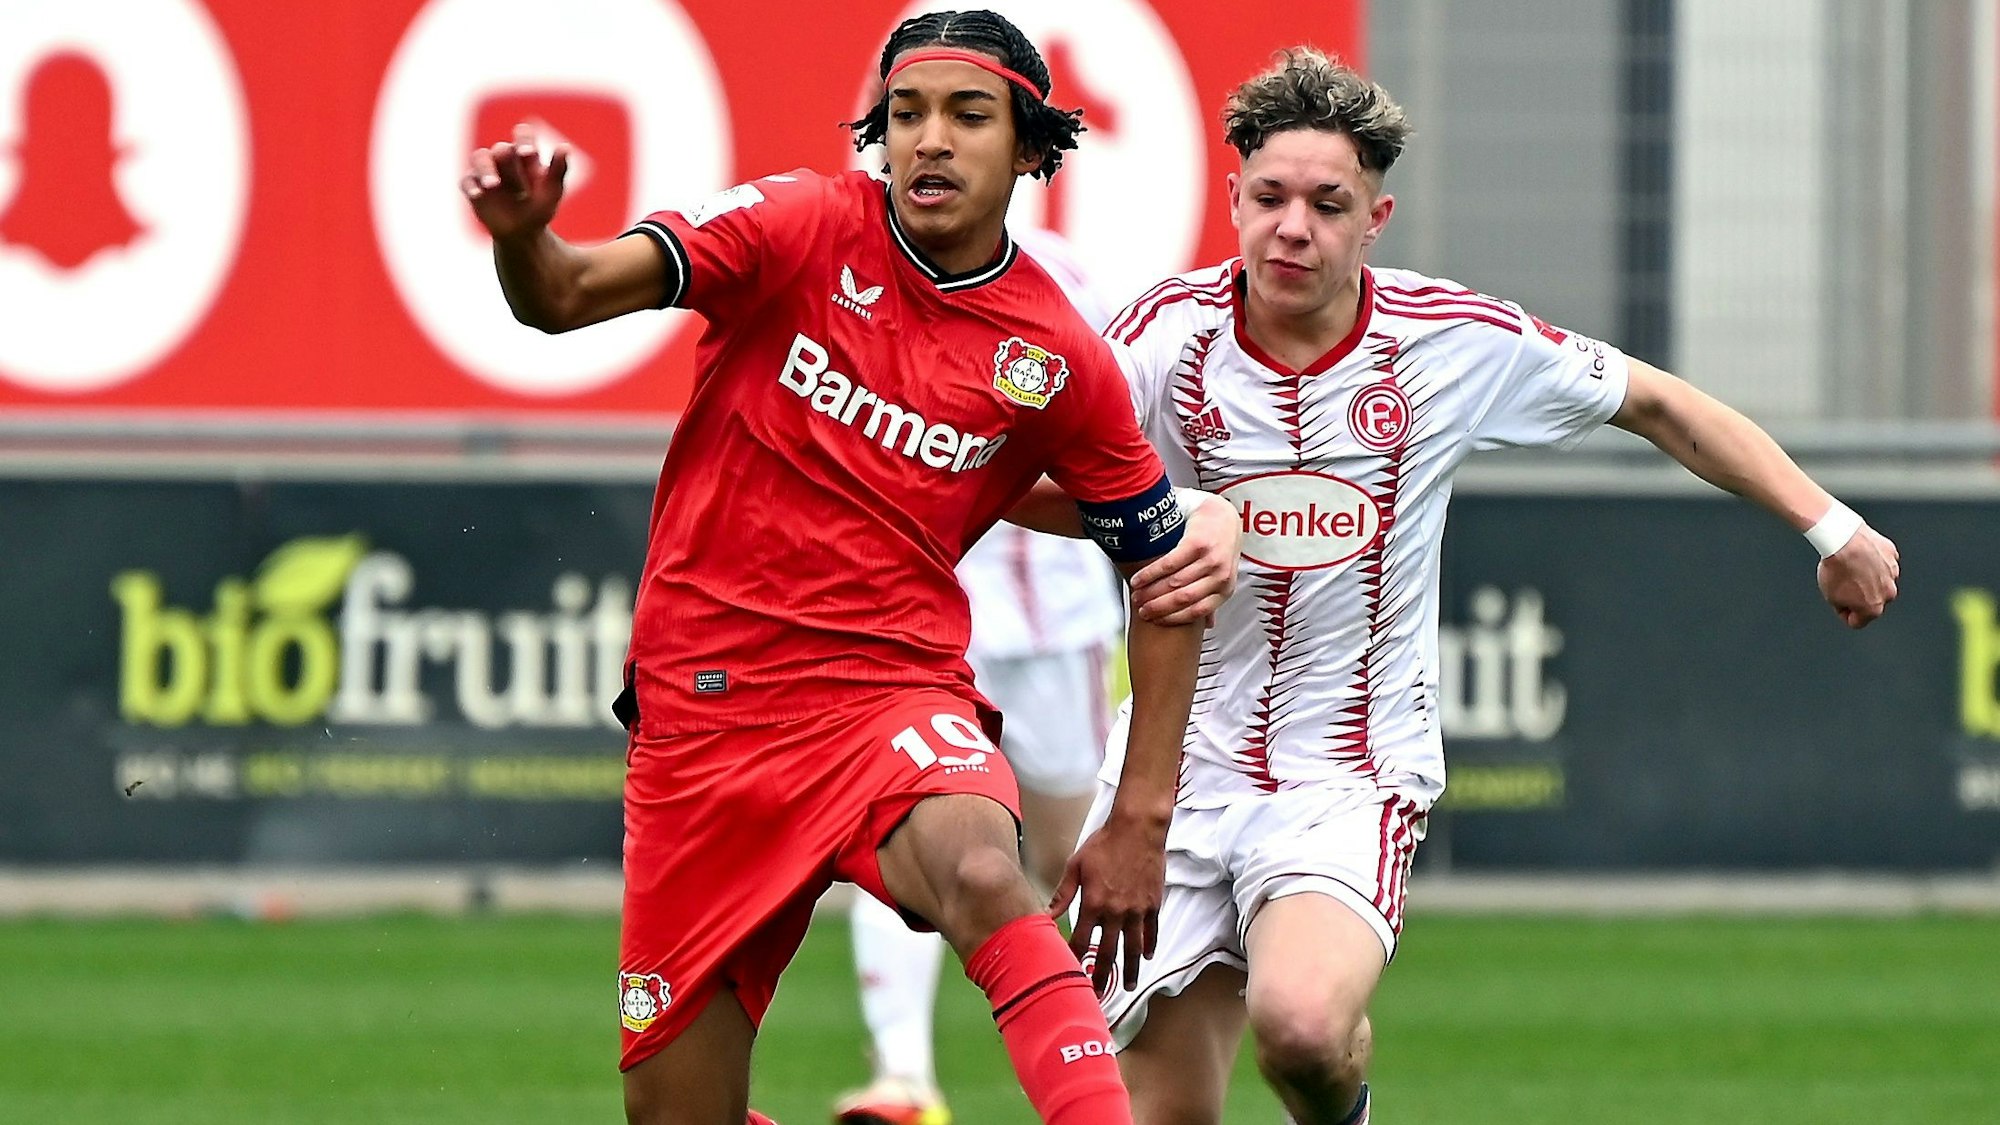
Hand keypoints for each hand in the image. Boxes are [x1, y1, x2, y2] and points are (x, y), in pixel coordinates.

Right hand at [462, 123, 568, 240]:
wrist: (523, 234)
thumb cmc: (540, 208)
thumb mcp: (552, 191)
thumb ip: (558, 169)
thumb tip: (565, 147)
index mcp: (525, 155)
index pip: (523, 136)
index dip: (523, 140)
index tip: (528, 153)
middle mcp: (504, 159)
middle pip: (501, 149)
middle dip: (506, 161)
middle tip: (515, 183)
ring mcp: (486, 171)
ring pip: (479, 158)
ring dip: (485, 169)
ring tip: (492, 185)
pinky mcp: (473, 186)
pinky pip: (466, 180)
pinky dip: (470, 186)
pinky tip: (477, 195)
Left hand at [1049, 813, 1166, 994]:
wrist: (1138, 829)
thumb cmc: (1104, 843)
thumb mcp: (1076, 865)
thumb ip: (1063, 893)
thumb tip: (1047, 913)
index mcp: (1093, 903)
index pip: (1081, 940)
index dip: (1075, 959)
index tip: (1071, 974)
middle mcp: (1116, 912)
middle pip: (1108, 952)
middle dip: (1103, 975)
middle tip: (1099, 993)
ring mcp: (1137, 910)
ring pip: (1133, 948)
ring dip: (1131, 969)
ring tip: (1129, 986)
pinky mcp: (1154, 904)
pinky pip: (1152, 931)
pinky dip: (1149, 945)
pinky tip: (1147, 956)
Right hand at [1131, 494, 1239, 626]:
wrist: (1221, 514)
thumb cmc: (1218, 546)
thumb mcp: (1221, 576)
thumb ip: (1212, 598)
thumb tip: (1207, 625)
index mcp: (1225, 590)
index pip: (1195, 612)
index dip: (1170, 618)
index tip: (1152, 619)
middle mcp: (1220, 576)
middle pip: (1182, 598)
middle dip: (1156, 606)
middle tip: (1139, 607)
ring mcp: (1211, 560)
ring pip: (1173, 583)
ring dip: (1150, 591)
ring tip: (1135, 593)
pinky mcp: (1198, 544)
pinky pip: (1169, 564)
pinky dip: (1150, 573)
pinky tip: (1139, 578)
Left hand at [1818, 524, 1897, 627]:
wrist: (1844, 540)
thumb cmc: (1837, 569)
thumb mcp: (1831, 597)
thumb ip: (1844, 608)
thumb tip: (1850, 608)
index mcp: (1874, 608)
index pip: (1858, 621)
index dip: (1844, 612)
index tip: (1838, 602)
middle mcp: (1889, 593)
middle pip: (1872, 600)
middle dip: (1859, 596)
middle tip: (1843, 582)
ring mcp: (1893, 573)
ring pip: (1879, 581)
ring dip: (1868, 578)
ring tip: (1850, 567)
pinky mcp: (1893, 555)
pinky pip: (1882, 562)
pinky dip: (1873, 561)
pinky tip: (1859, 555)